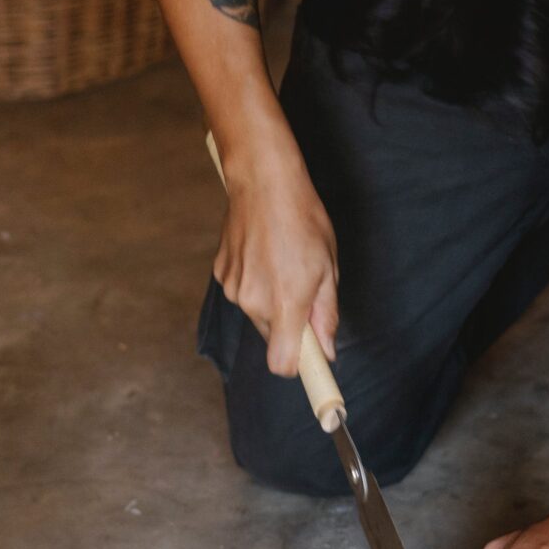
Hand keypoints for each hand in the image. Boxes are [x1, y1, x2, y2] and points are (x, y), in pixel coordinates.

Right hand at [215, 148, 338, 376]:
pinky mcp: (220, 274)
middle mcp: (254, 302)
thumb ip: (326, 315)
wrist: (263, 181)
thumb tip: (326, 349)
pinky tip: (263, 254)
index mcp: (286, 303)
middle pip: (273, 337)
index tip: (311, 360)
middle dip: (289, 324)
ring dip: (271, 301)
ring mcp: (233, 289)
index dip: (297, 366)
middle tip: (303, 289)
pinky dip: (254, 283)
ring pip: (257, 314)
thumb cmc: (303, 219)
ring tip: (282, 263)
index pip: (282, 364)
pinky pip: (242, 293)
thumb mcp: (328, 268)